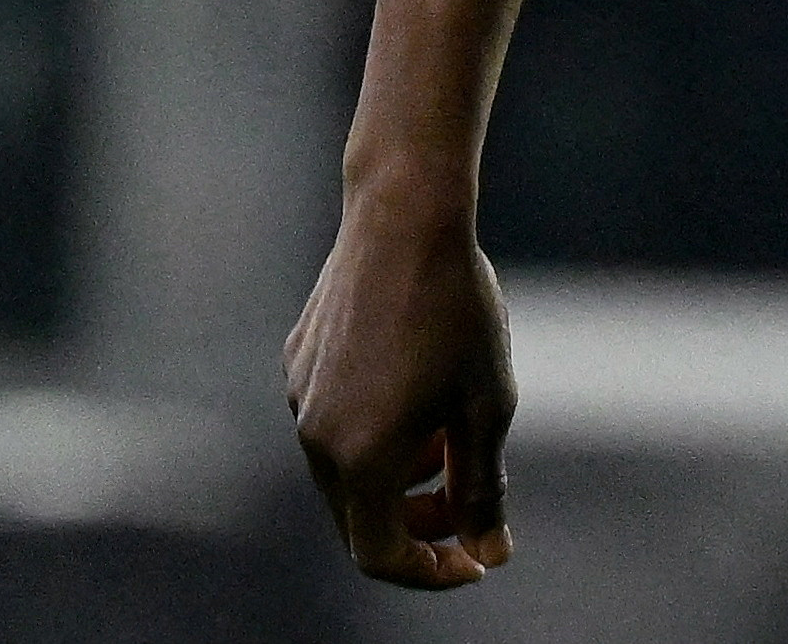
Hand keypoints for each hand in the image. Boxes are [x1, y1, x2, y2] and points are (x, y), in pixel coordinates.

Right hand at [283, 188, 515, 588]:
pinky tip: (418, 385)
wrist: (405, 216)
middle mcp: (314, 436)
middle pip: (359, 518)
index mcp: (360, 457)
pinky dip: (375, 431)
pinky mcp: (297, 361)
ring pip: (345, 469)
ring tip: (450, 433)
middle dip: (416, 524)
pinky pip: (334, 419)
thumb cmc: (457, 308)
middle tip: (469, 506)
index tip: (474, 558)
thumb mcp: (488, 403)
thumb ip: (484, 486)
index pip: (381, 554)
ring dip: (398, 475)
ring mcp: (299, 396)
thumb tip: (490, 550)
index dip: (430, 570)